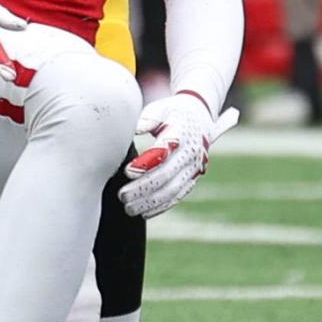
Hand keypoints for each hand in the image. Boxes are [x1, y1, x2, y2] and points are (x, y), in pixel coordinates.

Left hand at [120, 95, 237, 218]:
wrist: (199, 117)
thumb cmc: (171, 112)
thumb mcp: (160, 108)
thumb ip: (148, 118)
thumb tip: (133, 129)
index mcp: (181, 132)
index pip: (163, 151)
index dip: (145, 163)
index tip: (126, 171)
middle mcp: (191, 153)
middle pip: (166, 175)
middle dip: (143, 188)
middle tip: (122, 195)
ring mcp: (194, 168)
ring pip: (172, 190)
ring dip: (150, 203)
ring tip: (129, 209)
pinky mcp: (192, 179)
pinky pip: (177, 196)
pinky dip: (161, 207)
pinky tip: (144, 213)